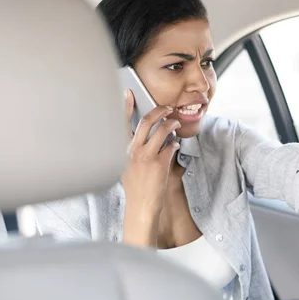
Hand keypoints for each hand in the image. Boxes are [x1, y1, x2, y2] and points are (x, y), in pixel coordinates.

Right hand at [121, 89, 179, 218]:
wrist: (141, 206)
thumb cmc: (136, 188)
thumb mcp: (127, 167)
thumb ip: (135, 152)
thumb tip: (147, 140)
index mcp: (123, 150)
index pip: (122, 123)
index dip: (125, 106)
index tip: (129, 93)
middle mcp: (133, 150)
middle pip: (146, 121)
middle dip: (159, 111)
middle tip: (168, 108)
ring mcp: (146, 156)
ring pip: (162, 131)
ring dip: (172, 124)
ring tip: (176, 123)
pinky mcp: (160, 163)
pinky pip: (171, 146)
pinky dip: (175, 143)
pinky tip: (176, 145)